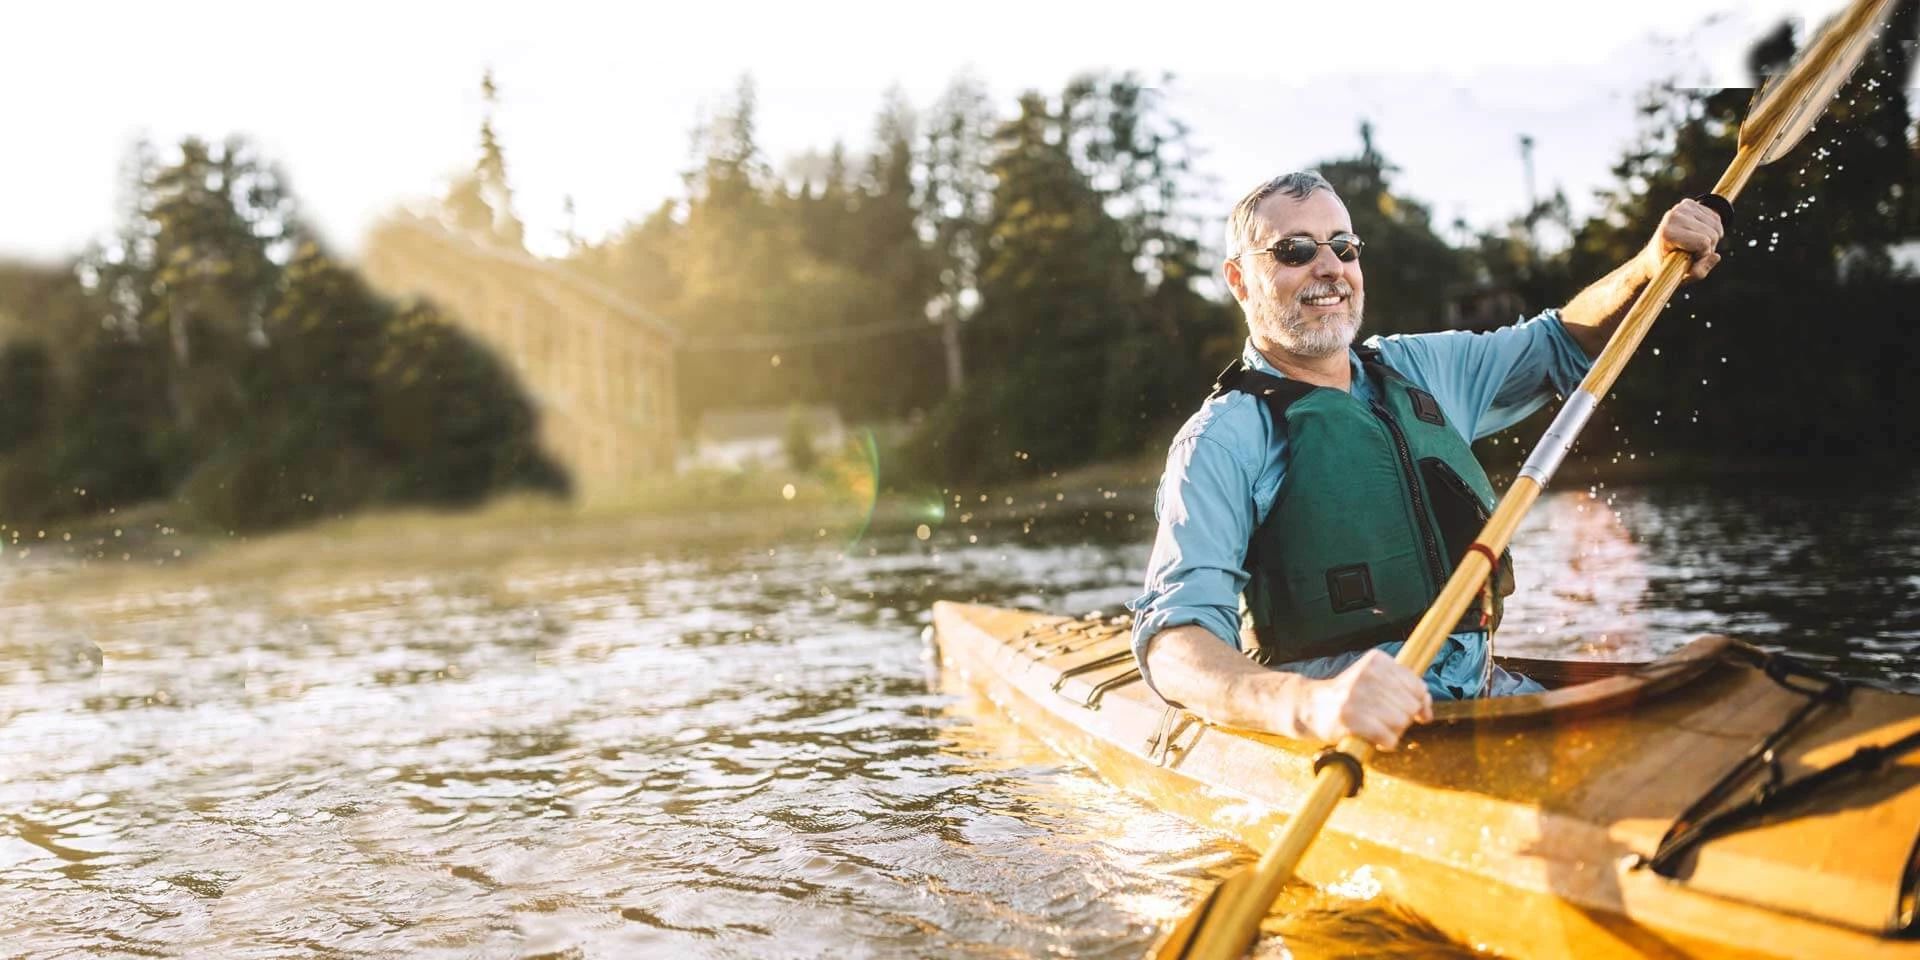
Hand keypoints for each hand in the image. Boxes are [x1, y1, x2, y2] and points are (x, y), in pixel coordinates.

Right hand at [1298, 649, 1433, 749]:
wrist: (1311, 706)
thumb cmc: (1350, 697)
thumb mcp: (1377, 682)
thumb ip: (1407, 691)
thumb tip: (1426, 712)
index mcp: (1377, 660)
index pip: (1417, 686)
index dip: (1418, 703)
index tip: (1408, 711)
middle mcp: (1368, 674)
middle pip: (1410, 706)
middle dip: (1402, 718)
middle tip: (1382, 718)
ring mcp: (1357, 695)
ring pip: (1400, 722)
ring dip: (1392, 732)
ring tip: (1376, 727)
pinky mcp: (1350, 718)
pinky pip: (1388, 737)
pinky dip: (1385, 743)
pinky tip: (1374, 738)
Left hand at [1644, 198, 1724, 282]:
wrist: (1655, 254)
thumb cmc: (1668, 266)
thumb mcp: (1681, 276)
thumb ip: (1699, 272)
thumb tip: (1716, 256)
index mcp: (1668, 233)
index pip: (1703, 243)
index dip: (1703, 255)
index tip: (1691, 259)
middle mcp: (1673, 216)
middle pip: (1712, 234)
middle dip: (1709, 247)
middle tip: (1694, 252)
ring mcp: (1680, 207)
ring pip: (1716, 225)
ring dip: (1712, 238)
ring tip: (1695, 244)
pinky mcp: (1688, 204)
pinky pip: (1715, 217)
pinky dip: (1713, 228)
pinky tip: (1699, 234)